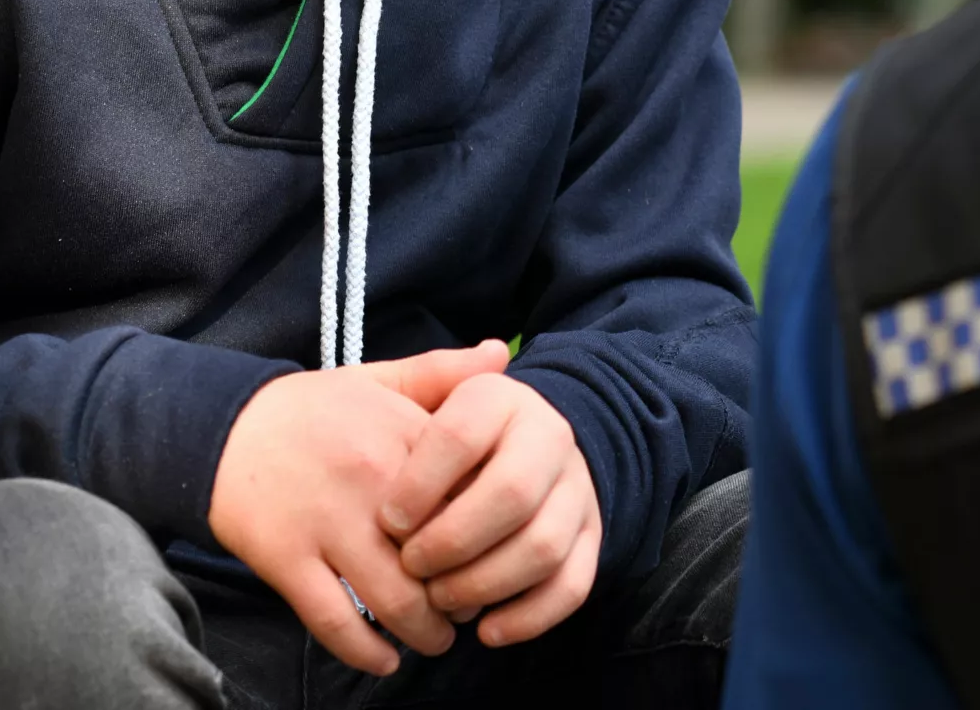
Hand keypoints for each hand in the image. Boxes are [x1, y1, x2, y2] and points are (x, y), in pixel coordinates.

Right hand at [209, 341, 509, 674]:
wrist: (223, 425)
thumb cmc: (313, 409)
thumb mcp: (379, 379)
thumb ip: (442, 373)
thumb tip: (502, 353)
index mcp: (405, 437)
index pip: (475, 498)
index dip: (494, 535)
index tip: (499, 553)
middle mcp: (374, 482)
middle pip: (443, 557)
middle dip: (466, 595)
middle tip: (472, 609)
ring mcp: (329, 524)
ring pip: (396, 599)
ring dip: (426, 632)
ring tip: (438, 639)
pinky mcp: (287, 559)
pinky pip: (335, 622)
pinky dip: (366, 652)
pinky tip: (384, 661)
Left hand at [380, 373, 602, 647]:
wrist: (524, 445)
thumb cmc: (451, 434)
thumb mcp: (427, 396)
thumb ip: (428, 376)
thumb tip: (493, 348)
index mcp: (501, 400)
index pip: (460, 436)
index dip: (421, 485)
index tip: (387, 522)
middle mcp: (550, 438)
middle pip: (512, 493)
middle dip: (454, 541)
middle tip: (413, 566)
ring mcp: (577, 490)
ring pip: (543, 545)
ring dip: (485, 584)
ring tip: (441, 599)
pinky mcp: (591, 538)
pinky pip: (572, 585)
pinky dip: (529, 617)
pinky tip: (487, 631)